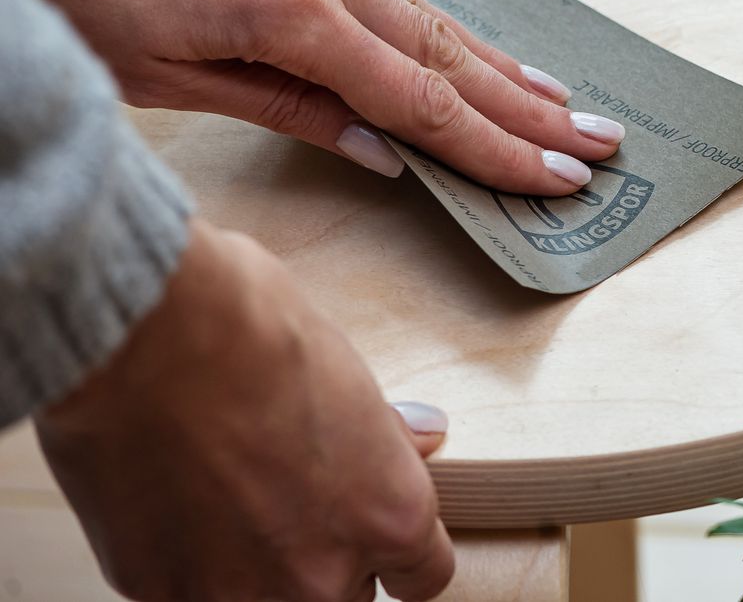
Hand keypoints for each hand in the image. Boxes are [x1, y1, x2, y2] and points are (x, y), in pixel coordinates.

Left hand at [0, 0, 619, 193]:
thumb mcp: (164, 80)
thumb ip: (290, 108)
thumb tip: (383, 147)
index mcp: (282, 8)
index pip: (419, 98)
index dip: (496, 145)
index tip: (557, 174)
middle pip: (443, 47)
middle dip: (527, 103)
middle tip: (598, 139)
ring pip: (413, 2)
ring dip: (489, 56)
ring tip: (555, 94)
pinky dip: (418, 11)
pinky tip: (452, 35)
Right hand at [36, 218, 454, 601]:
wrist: (149, 337)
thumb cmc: (250, 337)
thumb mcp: (352, 377)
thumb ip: (386, 436)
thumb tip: (417, 440)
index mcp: (390, 517)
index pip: (423, 575)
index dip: (398, 552)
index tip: (379, 538)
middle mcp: (321, 574)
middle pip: (345, 599)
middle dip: (325, 561)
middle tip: (292, 506)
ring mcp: (237, 594)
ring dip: (255, 569)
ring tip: (228, 502)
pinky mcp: (159, 594)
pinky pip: (191, 594)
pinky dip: (188, 564)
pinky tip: (178, 505)